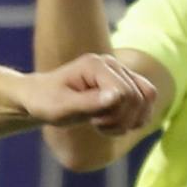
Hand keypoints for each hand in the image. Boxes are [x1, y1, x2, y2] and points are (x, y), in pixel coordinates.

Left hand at [22, 53, 156, 133]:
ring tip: (103, 122)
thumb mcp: (61, 108)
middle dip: (119, 119)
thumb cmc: (46, 102)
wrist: (40, 98)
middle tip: (95, 122)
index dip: (112, 114)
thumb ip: (89, 102)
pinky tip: (111, 122)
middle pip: (138, 98)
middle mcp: (112, 64)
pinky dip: (132, 120)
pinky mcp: (126, 84)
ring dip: (127, 121)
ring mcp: (121, 73)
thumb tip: (117, 97)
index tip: (91, 119)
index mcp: (95, 65)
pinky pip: (146, 103)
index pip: (124, 93)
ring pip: (146, 99)